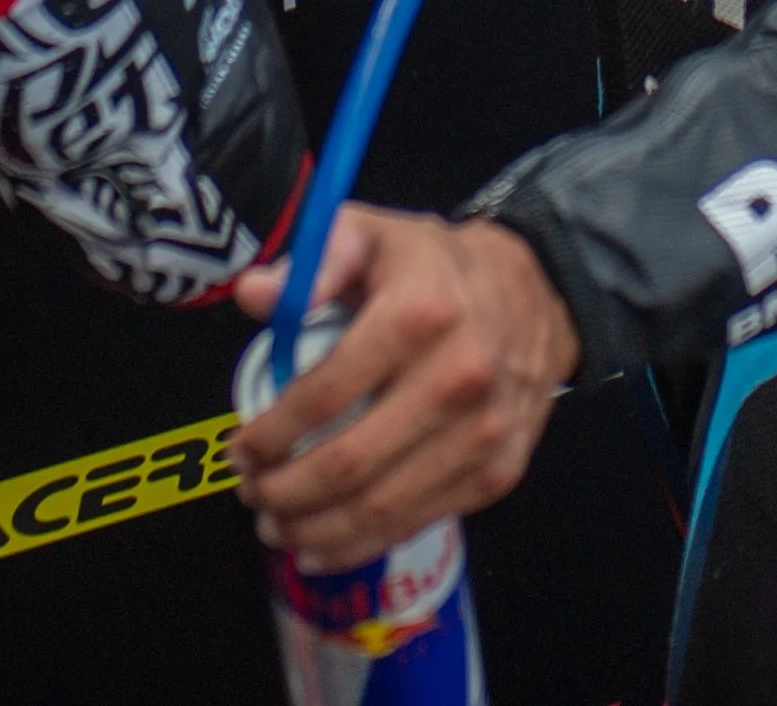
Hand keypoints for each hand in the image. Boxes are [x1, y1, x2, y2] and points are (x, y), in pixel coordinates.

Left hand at [229, 204, 576, 568]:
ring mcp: (482, 434)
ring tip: (276, 525)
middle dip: (285, 492)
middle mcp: (458, 378)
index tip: (240, 446)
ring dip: (316, 529)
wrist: (536, 295)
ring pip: (382, 507)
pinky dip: (363, 543)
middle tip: (250, 493)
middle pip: (350, 464)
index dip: (272, 432)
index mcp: (418, 312)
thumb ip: (312, 258)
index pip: (325, 393)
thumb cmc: (435, 265)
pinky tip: (324, 544)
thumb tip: (254, 296)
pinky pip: (419, 520)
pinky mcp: (498, 472)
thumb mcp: (373, 232)